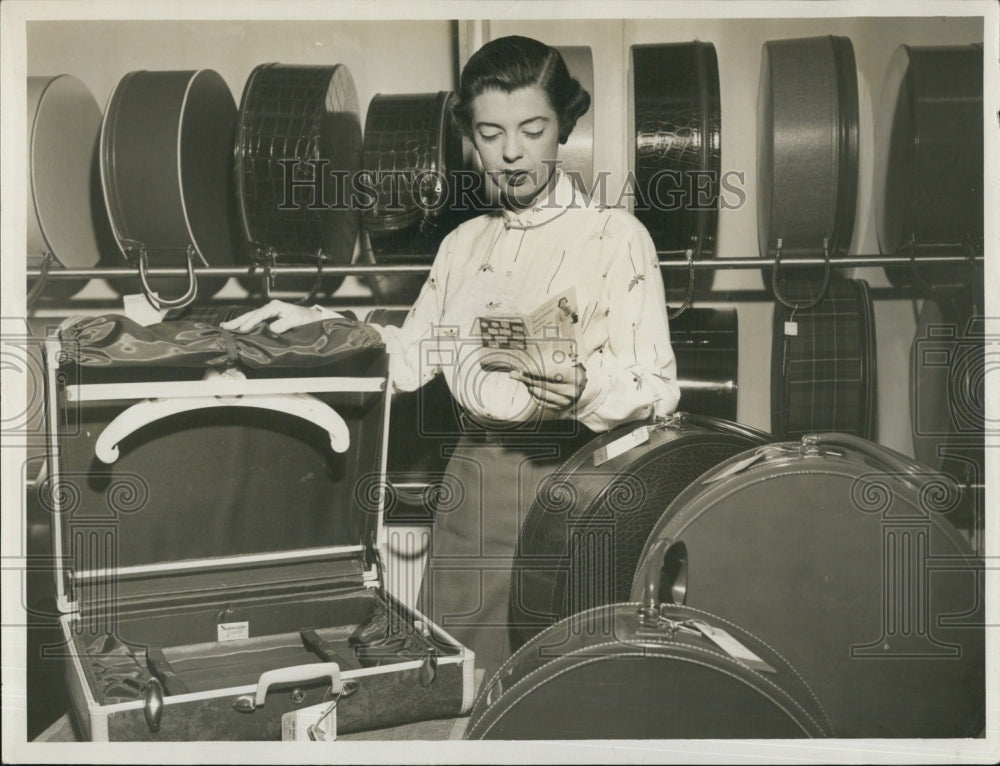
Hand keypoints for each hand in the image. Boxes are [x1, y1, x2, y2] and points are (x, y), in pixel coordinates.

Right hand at [219, 300, 340, 333]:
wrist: (311, 318)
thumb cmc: (306, 318)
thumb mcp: (297, 320)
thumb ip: (285, 323)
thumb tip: (272, 328)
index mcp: (275, 306)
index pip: (260, 314)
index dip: (252, 322)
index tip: (244, 328)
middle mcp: (270, 308)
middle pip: (251, 314)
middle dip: (238, 321)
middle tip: (225, 326)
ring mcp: (268, 313)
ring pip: (250, 317)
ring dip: (238, 323)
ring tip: (225, 327)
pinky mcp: (268, 319)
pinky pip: (254, 322)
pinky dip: (245, 325)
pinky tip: (237, 329)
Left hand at [510, 364, 587, 410]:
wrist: (582, 384)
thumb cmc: (571, 370)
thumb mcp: (564, 362)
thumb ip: (547, 363)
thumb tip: (527, 367)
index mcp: (574, 378)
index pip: (551, 374)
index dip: (535, 372)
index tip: (523, 370)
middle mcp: (571, 392)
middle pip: (544, 385)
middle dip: (527, 379)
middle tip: (515, 374)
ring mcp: (565, 402)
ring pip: (541, 395)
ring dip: (530, 386)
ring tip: (524, 379)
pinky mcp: (560, 408)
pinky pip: (541, 402)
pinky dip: (534, 394)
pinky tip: (532, 387)